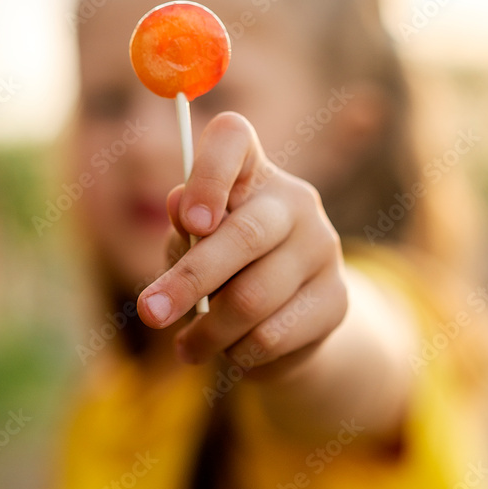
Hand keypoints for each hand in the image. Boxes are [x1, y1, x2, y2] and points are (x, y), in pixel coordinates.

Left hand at [137, 112, 347, 379]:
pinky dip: (238, 352)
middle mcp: (295, 199)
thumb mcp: (192, 245)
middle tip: (150, 313)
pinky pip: (272, 335)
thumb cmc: (221, 270)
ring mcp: (323, 247)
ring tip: (188, 346)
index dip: (208, 173)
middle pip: (244, 234)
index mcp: (251, 171)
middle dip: (189, 280)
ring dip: (208, 331)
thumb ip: (183, 225)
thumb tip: (177, 203)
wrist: (287, 322)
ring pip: (253, 297)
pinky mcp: (337, 299)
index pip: (233, 137)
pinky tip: (231, 351)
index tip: (189, 222)